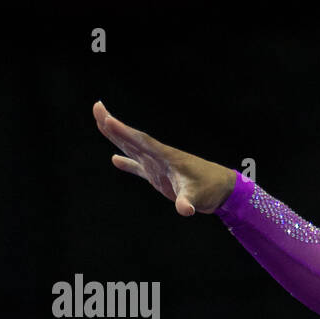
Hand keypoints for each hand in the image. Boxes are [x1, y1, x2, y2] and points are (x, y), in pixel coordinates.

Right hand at [92, 101, 234, 215]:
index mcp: (167, 157)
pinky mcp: (160, 176)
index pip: (142, 142)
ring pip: (133, 149)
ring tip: (101, 123)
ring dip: (117, 137)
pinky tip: (115, 159)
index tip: (108, 119)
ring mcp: (159, 166)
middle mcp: (160, 158)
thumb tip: (185, 210)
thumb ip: (188, 202)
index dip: (124, 132)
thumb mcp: (199, 197)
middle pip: (133, 139)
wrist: (223, 190)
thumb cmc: (211, 190)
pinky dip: (127, 164)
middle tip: (96, 107)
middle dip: (114, 125)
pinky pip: (139, 167)